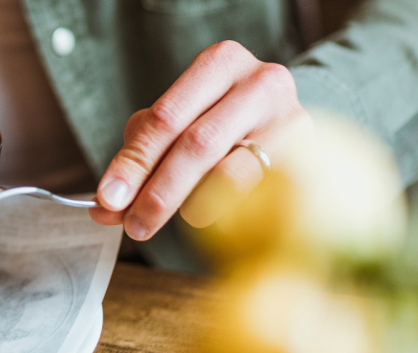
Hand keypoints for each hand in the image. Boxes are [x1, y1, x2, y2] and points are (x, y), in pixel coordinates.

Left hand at [91, 41, 311, 239]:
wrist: (284, 121)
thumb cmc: (217, 120)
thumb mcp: (177, 121)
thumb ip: (139, 157)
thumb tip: (106, 207)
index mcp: (219, 63)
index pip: (165, 117)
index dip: (133, 163)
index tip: (107, 199)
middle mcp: (261, 83)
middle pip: (197, 145)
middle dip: (157, 192)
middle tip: (134, 225)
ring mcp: (292, 121)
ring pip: (230, 176)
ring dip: (191, 206)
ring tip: (175, 218)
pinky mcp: (311, 160)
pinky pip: (258, 199)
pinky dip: (226, 213)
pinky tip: (212, 216)